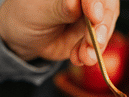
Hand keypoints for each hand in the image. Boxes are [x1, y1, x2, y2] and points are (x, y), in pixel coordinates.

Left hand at [0, 0, 118, 65]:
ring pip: (104, 28)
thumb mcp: (40, 11)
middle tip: (95, 42)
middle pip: (105, 8)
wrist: (23, 37)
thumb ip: (61, 7)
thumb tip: (76, 3)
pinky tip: (77, 59)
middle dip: (101, 28)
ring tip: (86, 57)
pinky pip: (97, 45)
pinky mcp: (90, 35)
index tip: (95, 16)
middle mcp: (86, 0)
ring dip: (96, 46)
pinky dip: (89, 54)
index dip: (95, 3)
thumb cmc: (27, 14)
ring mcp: (91, 16)